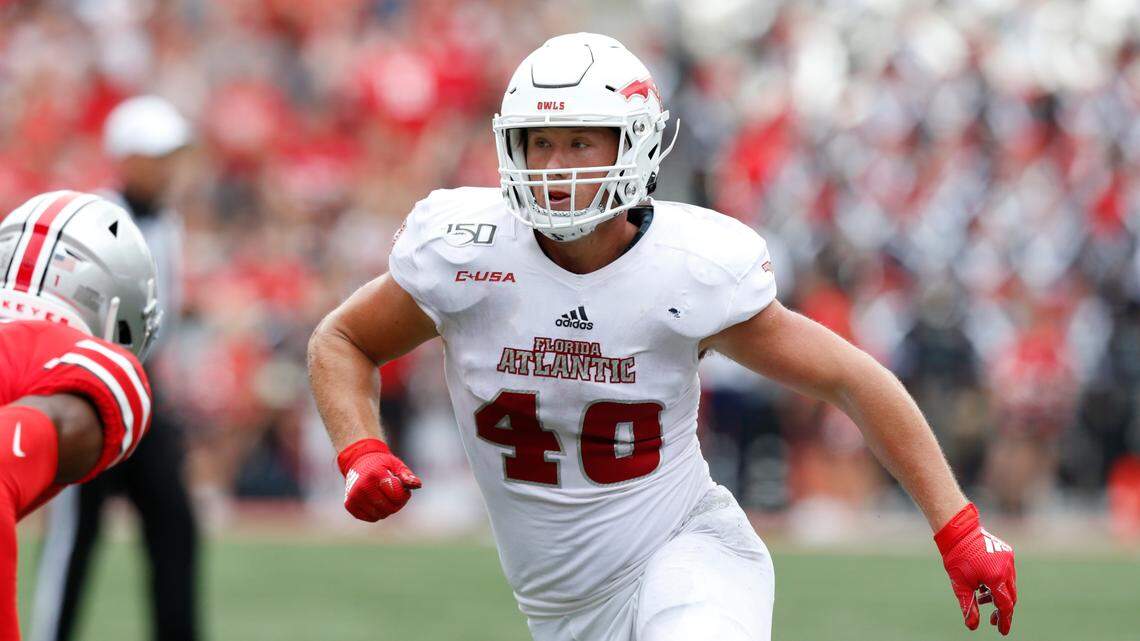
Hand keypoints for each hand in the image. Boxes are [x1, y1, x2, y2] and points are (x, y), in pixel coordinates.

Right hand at [337, 438, 421, 521]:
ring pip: (380, 515)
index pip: (396, 496)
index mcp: (375, 475)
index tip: (402, 488)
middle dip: (397, 503)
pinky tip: (376, 502)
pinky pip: (370, 518)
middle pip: (388, 507)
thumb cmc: (381, 464)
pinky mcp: (349, 505)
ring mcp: (354, 497)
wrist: (358, 462)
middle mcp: (362, 487)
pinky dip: (376, 513)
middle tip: (396, 495)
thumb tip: (418, 485)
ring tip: (386, 497)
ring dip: (387, 509)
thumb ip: (407, 476)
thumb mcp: (396, 465)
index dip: (404, 495)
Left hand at [934, 503, 1017, 634]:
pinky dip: (999, 582)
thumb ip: (969, 606)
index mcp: (996, 578)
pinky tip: (984, 584)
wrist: (958, 532)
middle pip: (1010, 597)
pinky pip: (1007, 573)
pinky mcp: (1007, 553)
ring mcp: (1009, 560)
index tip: (1002, 631)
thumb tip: (972, 626)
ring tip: (982, 598)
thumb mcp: (960, 585)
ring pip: (1009, 585)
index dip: (1005, 620)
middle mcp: (1007, 569)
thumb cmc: (957, 558)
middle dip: (1002, 609)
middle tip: (992, 619)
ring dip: (998, 595)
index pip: (1005, 606)